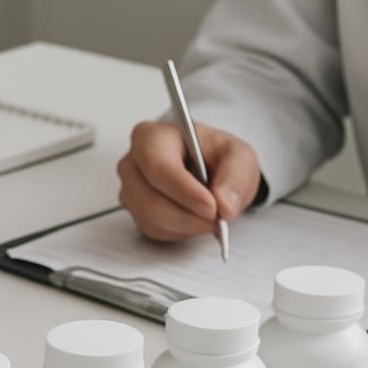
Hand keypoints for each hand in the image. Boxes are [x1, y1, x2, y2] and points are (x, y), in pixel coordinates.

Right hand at [117, 121, 260, 240]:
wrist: (205, 167)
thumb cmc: (213, 154)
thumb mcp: (238, 155)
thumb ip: (236, 176)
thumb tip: (224, 205)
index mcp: (152, 137)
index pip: (159, 167)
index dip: (185, 192)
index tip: (212, 207)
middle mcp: (133, 163)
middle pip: (151, 201)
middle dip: (189, 217)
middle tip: (217, 219)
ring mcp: (129, 189)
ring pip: (153, 220)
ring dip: (187, 225)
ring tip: (208, 215)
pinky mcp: (133, 211)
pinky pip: (153, 230)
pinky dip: (179, 230)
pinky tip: (192, 216)